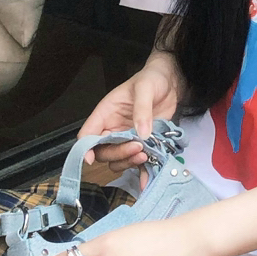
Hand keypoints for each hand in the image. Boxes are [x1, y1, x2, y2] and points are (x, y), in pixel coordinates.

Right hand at [76, 50, 183, 171]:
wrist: (171, 83)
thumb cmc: (152, 79)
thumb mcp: (145, 88)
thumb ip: (142, 109)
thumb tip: (141, 134)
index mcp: (105, 113)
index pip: (87, 134)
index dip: (85, 148)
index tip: (90, 159)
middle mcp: (113, 128)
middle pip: (102, 151)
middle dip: (117, 154)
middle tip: (137, 147)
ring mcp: (127, 139)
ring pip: (117, 160)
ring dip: (128, 162)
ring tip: (146, 154)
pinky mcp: (142, 145)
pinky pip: (137, 163)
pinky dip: (142, 172)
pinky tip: (149, 176)